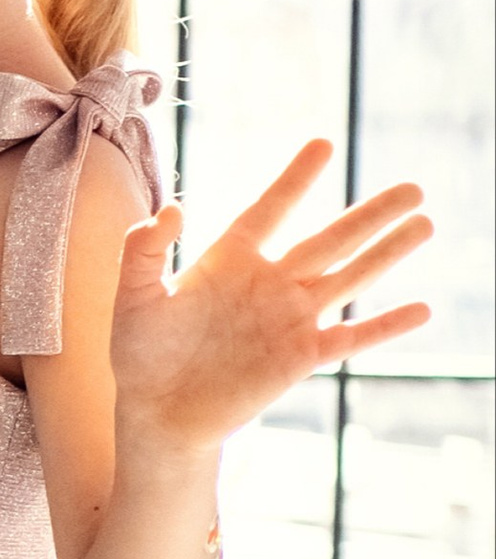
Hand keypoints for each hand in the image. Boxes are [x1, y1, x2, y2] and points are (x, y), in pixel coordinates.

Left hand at [111, 142, 432, 457]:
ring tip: (426, 223)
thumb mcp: (132, 297)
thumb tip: (170, 210)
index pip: (271, 209)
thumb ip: (144, 251)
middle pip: (331, 238)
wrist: (156, 413)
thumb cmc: (139, 353)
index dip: (295, 179)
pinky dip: (385, 325)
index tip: (323, 145)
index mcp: (230, 259)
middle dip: (372, 213)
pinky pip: (351, 337)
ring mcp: (290, 319)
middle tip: (414, 187)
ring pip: (350, 277)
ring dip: (388, 253)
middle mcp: (269, 282)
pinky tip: (422, 309)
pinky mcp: (301, 357)